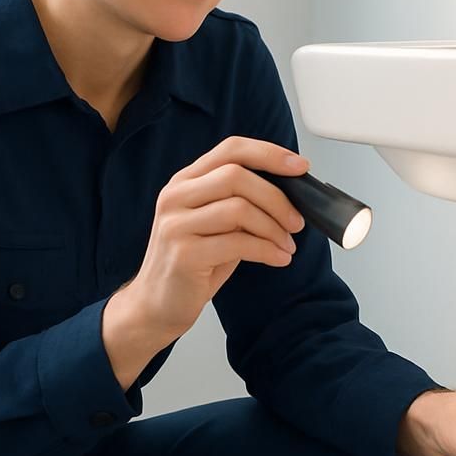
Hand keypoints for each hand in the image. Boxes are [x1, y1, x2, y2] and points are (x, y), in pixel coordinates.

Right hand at [123, 137, 308, 344]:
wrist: (155, 305)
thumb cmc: (192, 264)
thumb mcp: (215, 225)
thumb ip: (240, 202)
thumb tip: (289, 194)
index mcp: (184, 181)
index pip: (230, 150)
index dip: (269, 154)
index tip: (300, 167)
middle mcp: (175, 196)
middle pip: (237, 176)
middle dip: (277, 198)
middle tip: (296, 221)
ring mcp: (175, 224)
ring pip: (239, 208)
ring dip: (274, 228)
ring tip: (286, 245)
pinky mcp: (183, 254)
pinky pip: (238, 243)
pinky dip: (267, 250)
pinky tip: (278, 259)